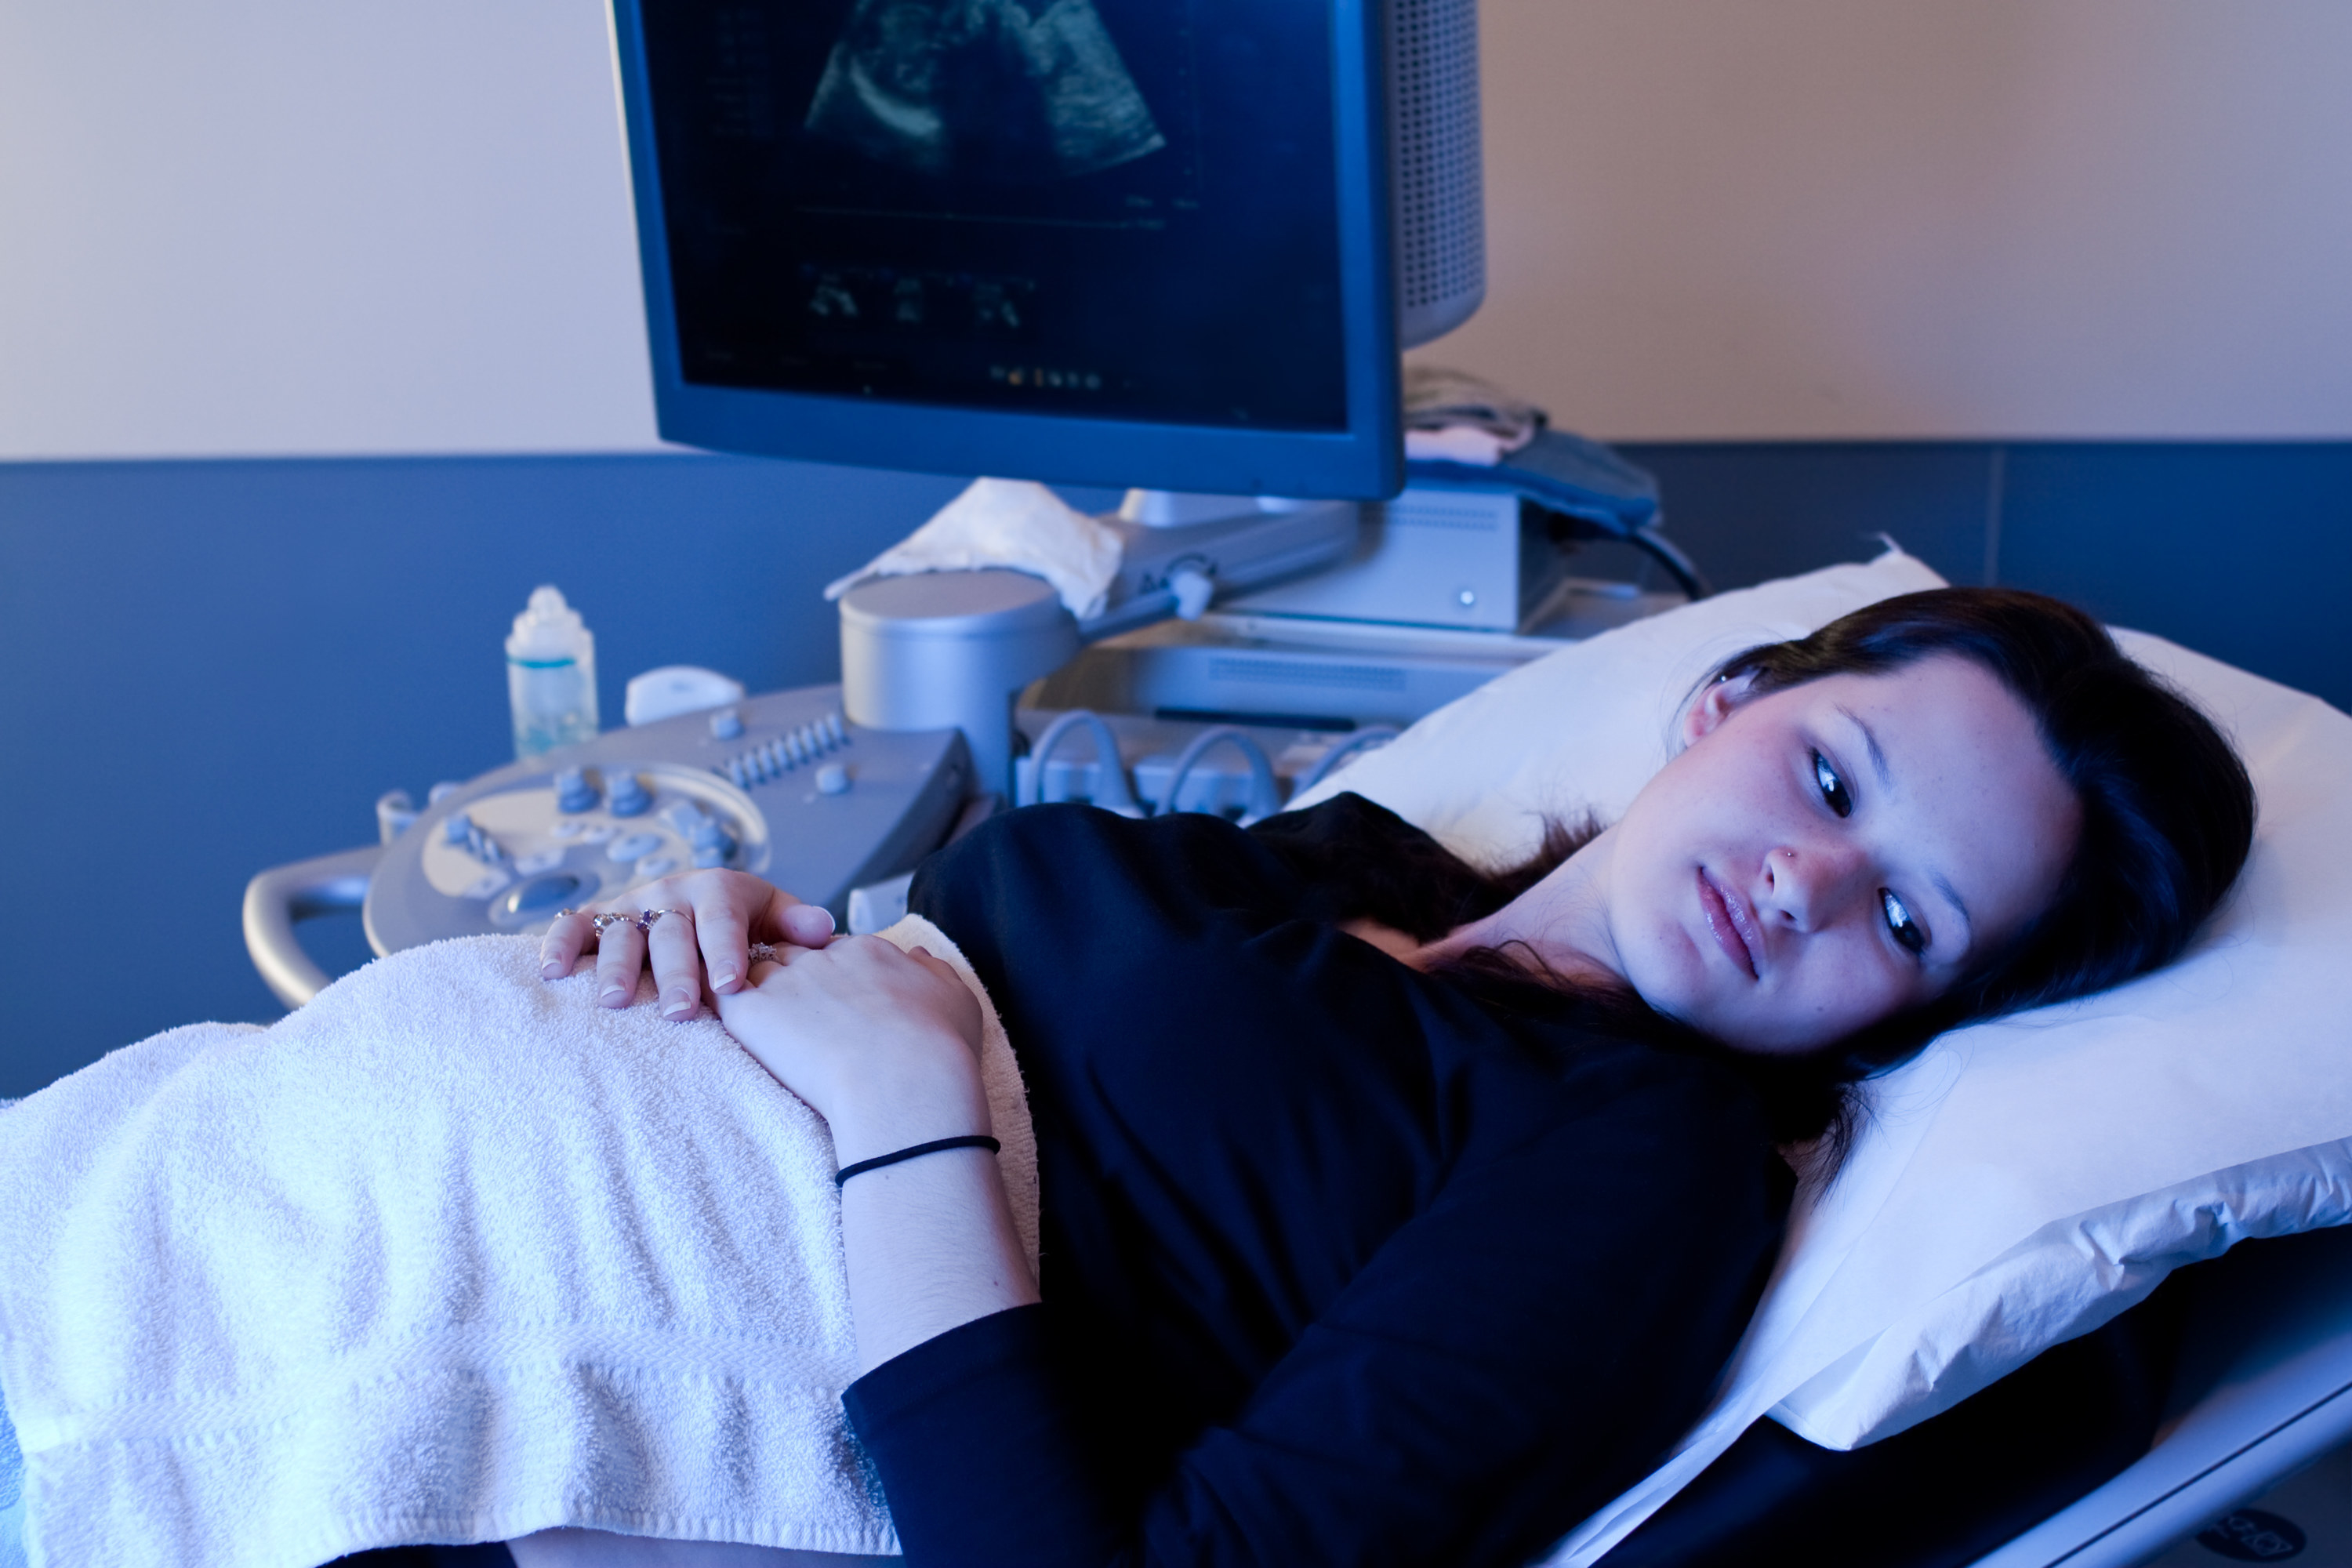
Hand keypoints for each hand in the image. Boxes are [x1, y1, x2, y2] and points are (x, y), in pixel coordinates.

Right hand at [537, 869, 838, 1019]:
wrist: (701, 905)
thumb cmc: (745, 924)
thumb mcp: (773, 916)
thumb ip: (794, 924)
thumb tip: (823, 930)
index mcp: (718, 889)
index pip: (722, 918)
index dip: (725, 950)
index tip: (730, 986)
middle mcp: (670, 893)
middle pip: (672, 932)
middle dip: (676, 973)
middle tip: (681, 1012)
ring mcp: (630, 906)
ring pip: (622, 933)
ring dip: (618, 967)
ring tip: (616, 1001)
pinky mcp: (596, 920)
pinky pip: (573, 928)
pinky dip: (558, 945)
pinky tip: (552, 973)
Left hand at [715, 936, 985, 1160]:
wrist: (906, 1079)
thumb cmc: (939, 1047)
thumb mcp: (957, 998)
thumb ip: (934, 973)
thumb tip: (919, 959)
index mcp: (869, 952)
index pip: (835, 951)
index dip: (831, 976)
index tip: (834, 1005)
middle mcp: (824, 957)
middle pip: (791, 953)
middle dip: (787, 977)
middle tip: (789, 1014)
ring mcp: (787, 982)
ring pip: (754, 970)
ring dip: (752, 991)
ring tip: (751, 1022)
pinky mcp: (753, 1013)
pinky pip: (724, 996)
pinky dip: (720, 1005)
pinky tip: (723, 1023)